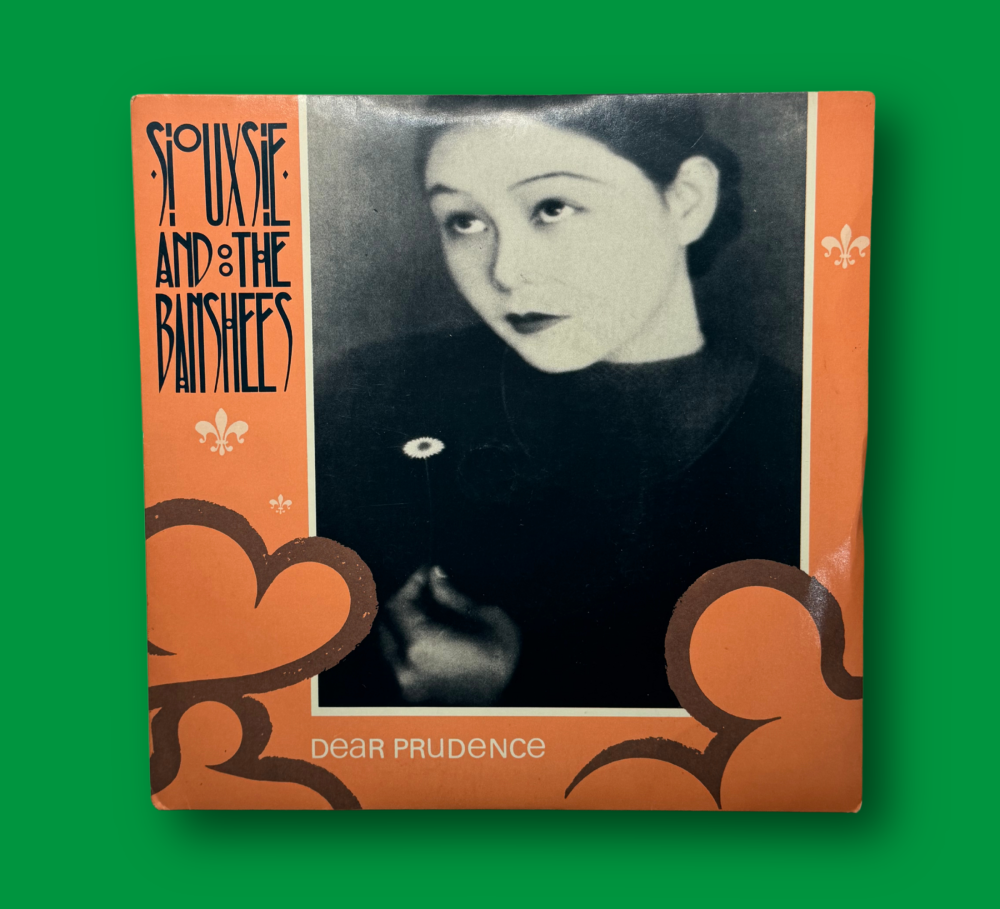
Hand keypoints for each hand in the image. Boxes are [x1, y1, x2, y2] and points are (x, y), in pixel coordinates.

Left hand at [378, 566, 520, 705]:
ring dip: (402, 622)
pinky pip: (396, 660)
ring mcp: (406, 682)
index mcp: (422, 645)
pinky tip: (427, 634)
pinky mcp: (412, 693)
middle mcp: (406, 665)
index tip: (426, 573)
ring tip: (428, 612)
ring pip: (389, 642)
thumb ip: (453, 597)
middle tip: (426, 589)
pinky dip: (405, 642)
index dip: (411, 584)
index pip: (399, 604)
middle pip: (388, 622)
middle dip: (405, 602)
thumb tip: (436, 576)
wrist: (513, 708)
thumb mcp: (487, 620)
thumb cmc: (504, 662)